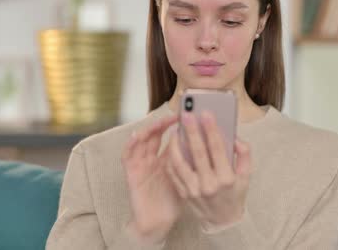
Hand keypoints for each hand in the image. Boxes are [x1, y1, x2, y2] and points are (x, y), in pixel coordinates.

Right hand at [121, 115, 181, 243]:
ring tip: (161, 122)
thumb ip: (192, 161)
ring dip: (149, 129)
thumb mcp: (186, 177)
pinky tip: (137, 136)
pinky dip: (130, 144)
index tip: (190, 116)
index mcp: (165, 158)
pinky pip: (127, 155)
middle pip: (155, 134)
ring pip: (141, 140)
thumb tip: (209, 144)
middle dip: (165, 123)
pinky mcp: (131, 173)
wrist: (158, 222)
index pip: (169, 136)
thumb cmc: (173, 201)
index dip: (177, 125)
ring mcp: (140, 164)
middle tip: (178, 115)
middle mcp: (151, 158)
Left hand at [166, 111, 252, 230]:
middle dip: (191, 131)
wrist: (223, 220)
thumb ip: (244, 154)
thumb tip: (234, 137)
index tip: (206, 114)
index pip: (217, 149)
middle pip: (197, 153)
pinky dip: (171, 158)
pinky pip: (174, 173)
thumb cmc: (235, 192)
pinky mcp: (184, 194)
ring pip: (180, 163)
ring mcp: (194, 191)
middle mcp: (209, 184)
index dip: (211, 130)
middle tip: (186, 114)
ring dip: (176, 144)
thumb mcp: (246, 175)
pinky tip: (173, 146)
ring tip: (176, 130)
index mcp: (227, 178)